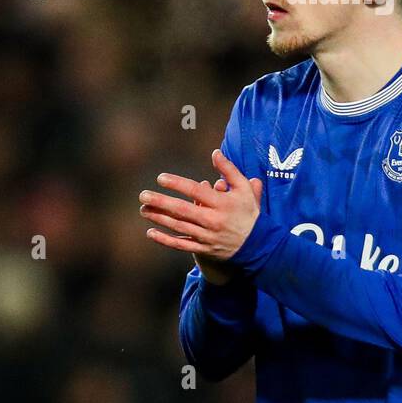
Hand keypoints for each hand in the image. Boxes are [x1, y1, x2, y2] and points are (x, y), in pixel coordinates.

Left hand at [141, 150, 263, 278]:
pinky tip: (151, 232)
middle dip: (161, 202)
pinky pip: (181, 245)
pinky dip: (165, 240)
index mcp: (223, 203)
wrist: (259, 246)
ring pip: (179, 227)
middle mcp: (213, 220)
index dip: (177, 184)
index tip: (161, 178)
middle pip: (183, 210)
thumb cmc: (249, 212)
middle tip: (143, 195)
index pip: (196, 191)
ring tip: (143, 209)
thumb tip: (215, 153)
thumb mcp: (244, 189)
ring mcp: (207, 236)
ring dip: (159, 218)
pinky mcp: (204, 249)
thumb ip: (230, 170)